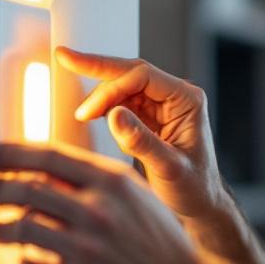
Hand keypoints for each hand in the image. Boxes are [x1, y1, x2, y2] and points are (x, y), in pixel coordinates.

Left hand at [0, 141, 202, 263]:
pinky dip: (24, 263)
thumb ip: (96, 180)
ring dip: (2, 227)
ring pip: (20, 227)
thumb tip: (48, 168)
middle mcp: (97, 211)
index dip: (12, 154)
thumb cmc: (159, 239)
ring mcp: (86, 248)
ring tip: (1, 228)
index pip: (48, 156)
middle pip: (25, 189)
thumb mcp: (136, 194)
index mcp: (112, 182)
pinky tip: (30, 259)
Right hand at [57, 49, 248, 260]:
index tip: (88, 111)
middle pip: (130, 72)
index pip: (143, 76)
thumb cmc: (194, 188)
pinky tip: (90, 115)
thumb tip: (113, 114)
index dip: (111, 87)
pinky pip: (121, 101)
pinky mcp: (148, 116)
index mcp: (187, 100)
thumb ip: (141, 142)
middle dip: (97, 69)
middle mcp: (175, 96)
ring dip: (99, 94)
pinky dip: (103, 105)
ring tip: (82, 114)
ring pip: (122, 85)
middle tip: (64, 58)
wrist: (200, 205)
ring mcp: (161, 105)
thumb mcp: (169, 168)